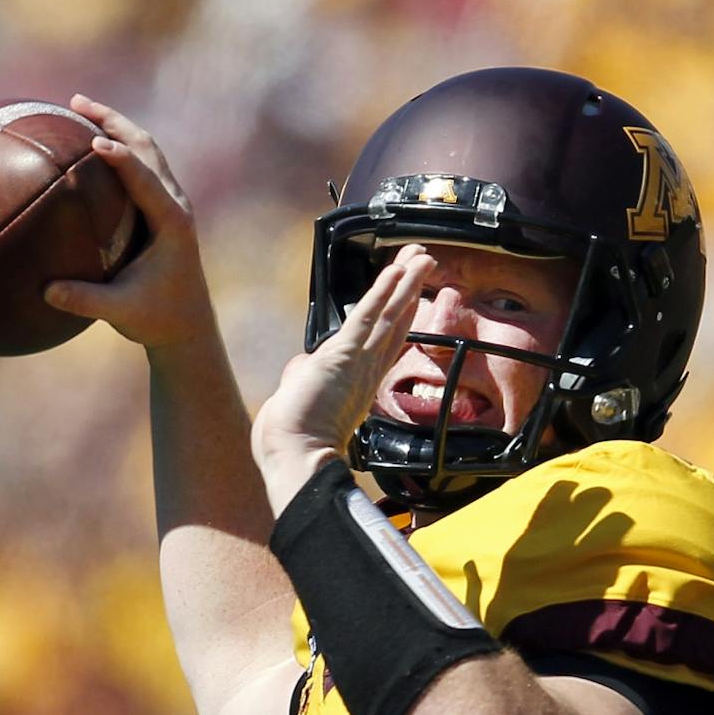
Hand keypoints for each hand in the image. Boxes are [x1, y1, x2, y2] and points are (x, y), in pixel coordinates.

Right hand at [42, 95, 217, 350]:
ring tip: (79, 108)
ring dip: (115, 125)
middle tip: (76, 103)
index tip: (93, 140)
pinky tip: (87, 145)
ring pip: (146, 149)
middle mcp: (175, 204)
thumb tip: (45, 290)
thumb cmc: (156, 319)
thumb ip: (85, 300)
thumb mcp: (120, 313)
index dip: (120, 157)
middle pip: (146, 147)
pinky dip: (116, 147)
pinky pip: (139, 165)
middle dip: (112, 120)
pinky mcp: (161, 207)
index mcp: (171, 223)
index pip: (145, 179)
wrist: (188, 327)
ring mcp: (170, 202)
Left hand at [251, 244, 433, 513]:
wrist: (293, 457)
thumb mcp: (292, 401)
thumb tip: (297, 367)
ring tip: (422, 257)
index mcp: (353, 384)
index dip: (398, 317)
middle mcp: (363, 372)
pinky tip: (399, 271)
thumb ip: (300, 377)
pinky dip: (385, 293)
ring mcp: (358, 363)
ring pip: (387, 315)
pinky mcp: (345, 357)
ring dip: (405, 284)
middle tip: (425, 265)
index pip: (383, 343)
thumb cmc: (288, 441)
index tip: (409, 297)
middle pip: (392, 323)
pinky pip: (369, 318)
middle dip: (408, 293)